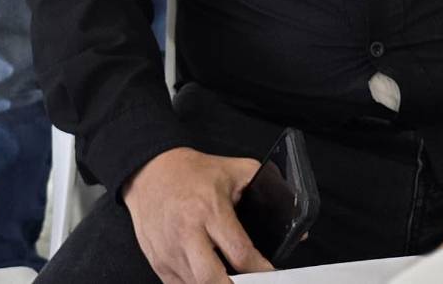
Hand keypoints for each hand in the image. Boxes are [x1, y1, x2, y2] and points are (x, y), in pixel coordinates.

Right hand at [122, 146, 272, 283]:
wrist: (149, 171)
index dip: (260, 270)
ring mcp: (170, 251)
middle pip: (212, 280)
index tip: (270, 274)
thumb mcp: (234, 170)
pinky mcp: (159, 262)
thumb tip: (293, 219)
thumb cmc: (192, 172)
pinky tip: (209, 278)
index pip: (239, 252)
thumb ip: (267, 187)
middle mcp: (188, 234)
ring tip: (231, 280)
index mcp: (210, 210)